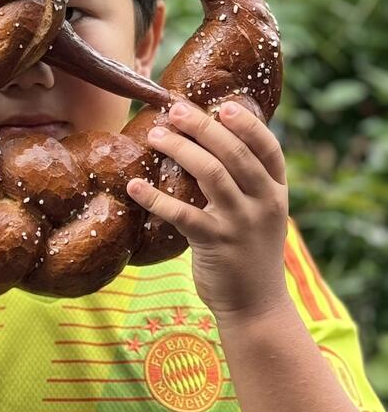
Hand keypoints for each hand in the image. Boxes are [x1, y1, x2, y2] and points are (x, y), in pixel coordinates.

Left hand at [126, 100, 289, 322]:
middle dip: (203, 126)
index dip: (246, 123)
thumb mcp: (262, 215)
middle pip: (234, 152)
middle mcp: (263, 203)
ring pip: (210, 173)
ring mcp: (240, 223)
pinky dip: (154, 197)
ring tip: (155, 135)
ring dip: (180, 149)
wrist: (256, 307)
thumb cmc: (250, 254)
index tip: (223, 105)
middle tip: (175, 109)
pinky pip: (180, 213)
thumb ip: (247, 184)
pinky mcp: (215, 243)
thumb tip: (214, 144)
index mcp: (276, 192)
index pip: (268, 148)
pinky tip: (134, 186)